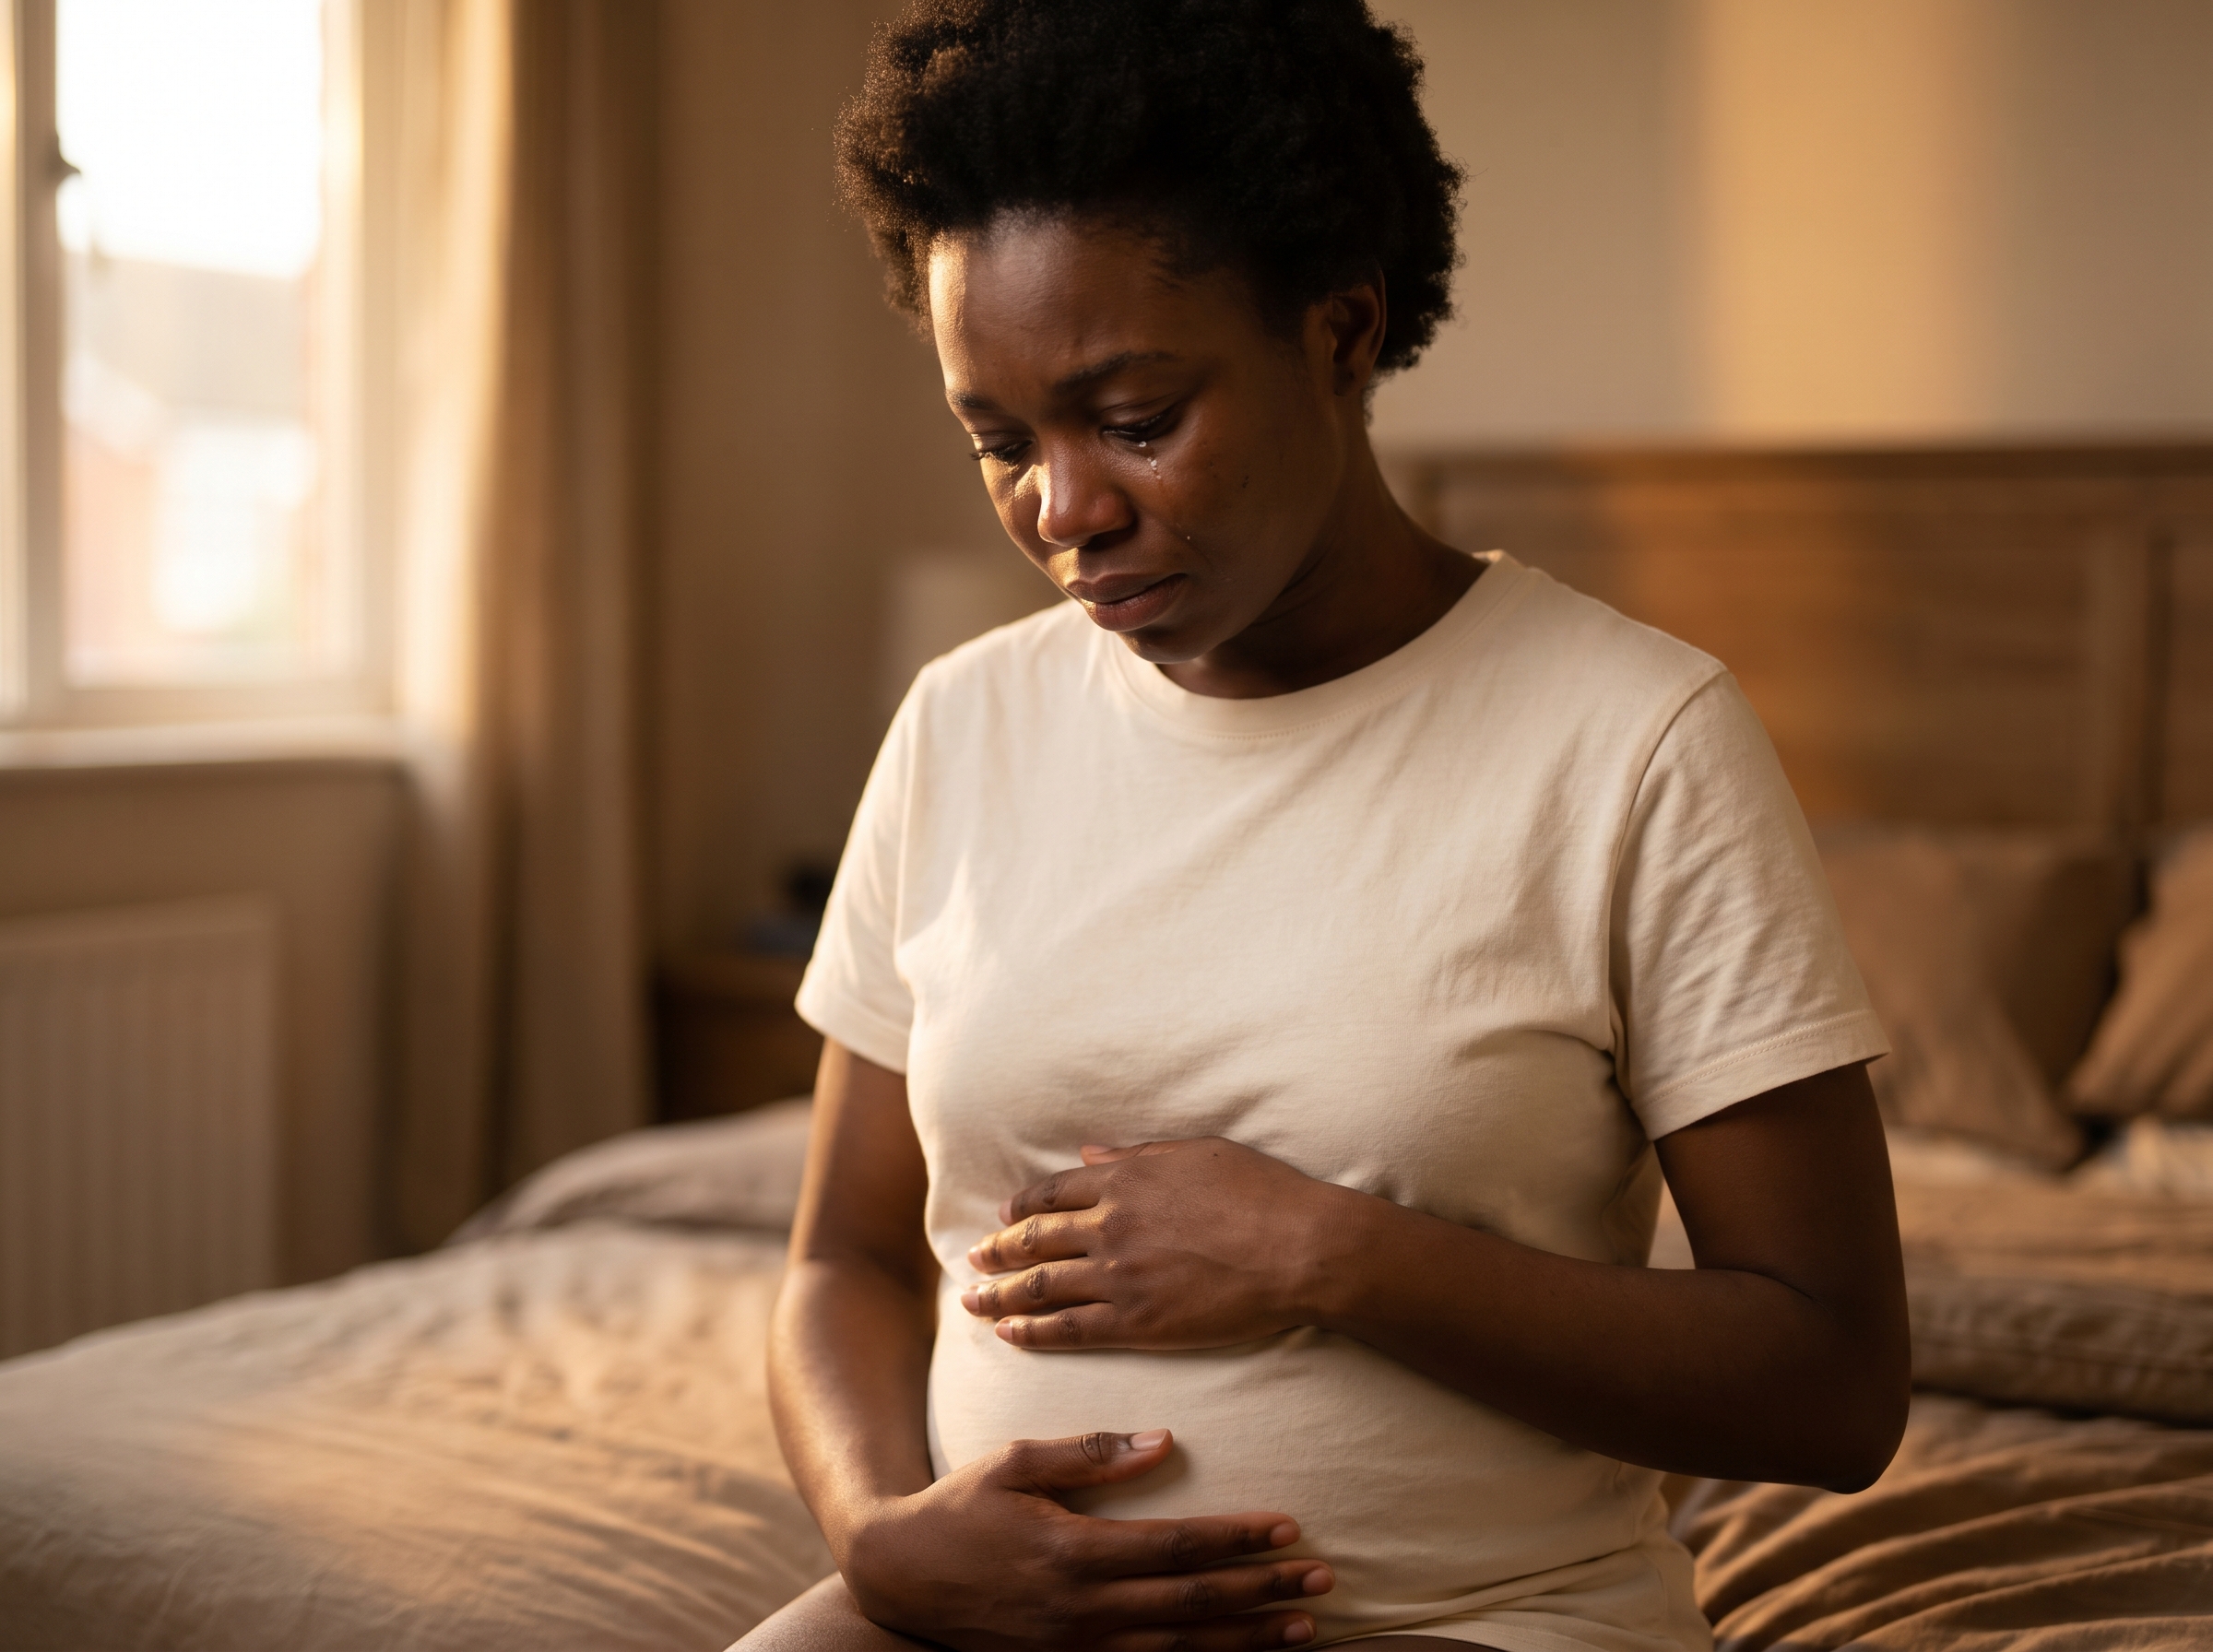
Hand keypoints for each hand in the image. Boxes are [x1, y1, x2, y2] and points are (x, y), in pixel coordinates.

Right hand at [843, 1427, 1331, 1650]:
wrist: (897, 1578)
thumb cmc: (960, 1507)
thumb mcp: (1014, 1461)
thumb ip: (1089, 1454)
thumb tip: (1164, 1441)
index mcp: (1073, 1551)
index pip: (1175, 1545)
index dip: (1236, 1537)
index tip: (1288, 1526)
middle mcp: (1082, 1609)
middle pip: (1192, 1602)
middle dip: (1262, 1591)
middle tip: (1323, 1581)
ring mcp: (1076, 1647)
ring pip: (1180, 1650)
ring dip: (1247, 1640)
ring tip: (1304, 1630)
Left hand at [961, 1138, 1347, 1350]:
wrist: (1300, 1248)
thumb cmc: (1263, 1193)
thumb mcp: (1198, 1152)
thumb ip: (1137, 1153)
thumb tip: (1088, 1154)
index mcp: (1126, 1179)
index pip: (1053, 1192)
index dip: (1021, 1206)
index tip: (1004, 1216)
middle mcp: (1111, 1224)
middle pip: (1034, 1238)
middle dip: (996, 1252)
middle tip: (972, 1261)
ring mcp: (1119, 1275)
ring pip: (1038, 1286)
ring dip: (998, 1294)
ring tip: (971, 1301)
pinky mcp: (1136, 1321)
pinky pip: (1067, 1329)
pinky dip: (1031, 1332)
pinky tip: (1008, 1335)